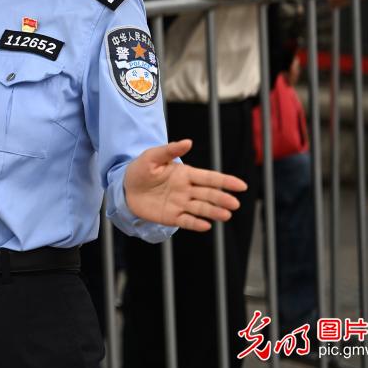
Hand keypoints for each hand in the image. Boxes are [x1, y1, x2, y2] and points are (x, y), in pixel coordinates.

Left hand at [123, 140, 247, 231]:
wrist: (125, 187)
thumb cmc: (141, 169)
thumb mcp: (152, 156)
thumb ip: (170, 150)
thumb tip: (188, 141)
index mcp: (186, 174)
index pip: (210, 178)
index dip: (226, 181)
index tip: (241, 186)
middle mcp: (187, 190)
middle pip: (209, 194)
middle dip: (222, 199)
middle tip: (234, 204)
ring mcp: (180, 204)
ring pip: (201, 209)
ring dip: (213, 212)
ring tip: (226, 215)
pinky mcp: (171, 216)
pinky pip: (186, 221)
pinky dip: (196, 223)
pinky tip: (206, 225)